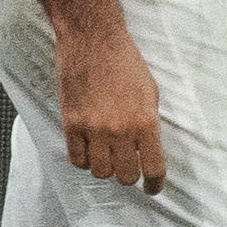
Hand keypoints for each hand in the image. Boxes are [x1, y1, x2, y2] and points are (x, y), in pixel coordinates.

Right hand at [57, 21, 166, 193]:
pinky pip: (77, 159)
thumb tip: (149, 149)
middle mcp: (120, 129)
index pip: (153, 167)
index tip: (153, 188)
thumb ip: (149, 123)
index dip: (155, 184)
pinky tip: (89, 149)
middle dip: (129, 174)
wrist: (93, 39)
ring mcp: (93, 128)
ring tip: (107, 153)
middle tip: (128, 165)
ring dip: (105, 167)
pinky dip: (84, 160)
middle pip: (125, 176)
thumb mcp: (150, 91)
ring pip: (100, 172)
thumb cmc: (124, 60)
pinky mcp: (71, 123)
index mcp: (145, 120)